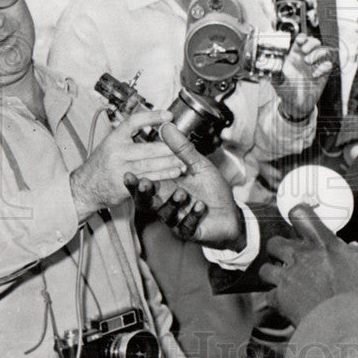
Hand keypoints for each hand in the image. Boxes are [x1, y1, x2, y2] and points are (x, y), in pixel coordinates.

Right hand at [70, 110, 183, 219]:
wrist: (85, 188)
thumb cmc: (103, 163)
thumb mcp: (112, 143)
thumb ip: (131, 135)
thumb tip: (156, 120)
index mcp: (114, 138)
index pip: (134, 122)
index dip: (152, 117)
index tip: (169, 116)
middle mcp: (116, 152)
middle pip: (149, 148)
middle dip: (170, 147)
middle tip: (186, 143)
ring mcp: (120, 170)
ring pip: (150, 165)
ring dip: (170, 163)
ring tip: (185, 159)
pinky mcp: (124, 186)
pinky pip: (147, 179)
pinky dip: (163, 176)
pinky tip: (175, 172)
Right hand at [125, 123, 244, 248]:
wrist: (230, 213)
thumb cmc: (211, 189)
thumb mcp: (198, 165)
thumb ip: (181, 150)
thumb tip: (166, 126)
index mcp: (166, 187)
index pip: (146, 185)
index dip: (135, 182)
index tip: (127, 173)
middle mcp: (167, 204)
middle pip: (147, 202)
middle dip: (144, 193)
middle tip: (144, 183)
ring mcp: (177, 219)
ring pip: (166, 215)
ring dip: (173, 203)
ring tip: (182, 193)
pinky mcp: (190, 231)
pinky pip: (187, 226)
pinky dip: (193, 215)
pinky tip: (200, 206)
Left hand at [258, 204, 357, 324]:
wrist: (350, 326)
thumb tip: (352, 248)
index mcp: (324, 243)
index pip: (300, 215)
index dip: (297, 217)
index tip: (300, 223)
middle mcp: (301, 256)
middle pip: (275, 242)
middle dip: (279, 249)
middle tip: (289, 258)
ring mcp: (288, 277)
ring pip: (265, 268)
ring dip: (273, 274)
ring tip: (284, 282)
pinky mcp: (280, 299)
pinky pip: (267, 295)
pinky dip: (275, 300)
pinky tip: (286, 304)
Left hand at [271, 33, 335, 119]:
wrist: (296, 105)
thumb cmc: (286, 91)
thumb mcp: (277, 81)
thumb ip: (275, 72)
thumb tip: (269, 66)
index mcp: (294, 56)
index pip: (301, 40)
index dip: (302, 38)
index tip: (300, 42)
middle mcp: (305, 58)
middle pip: (314, 41)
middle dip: (311, 44)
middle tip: (305, 52)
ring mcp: (315, 65)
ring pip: (322, 50)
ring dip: (317, 54)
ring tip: (309, 63)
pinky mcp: (323, 74)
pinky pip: (328, 64)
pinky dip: (323, 68)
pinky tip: (315, 75)